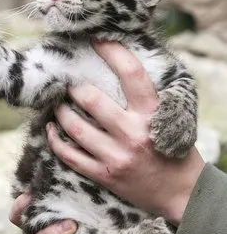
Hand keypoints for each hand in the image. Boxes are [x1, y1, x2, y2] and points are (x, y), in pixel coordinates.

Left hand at [46, 41, 204, 223]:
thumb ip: (145, 99)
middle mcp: (133, 133)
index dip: (112, 51)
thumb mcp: (168, 119)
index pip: (131, 73)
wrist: (181, 193)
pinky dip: (56, 141)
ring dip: (61, 112)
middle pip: (92, 99)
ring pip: (75, 127)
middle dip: (74, 86)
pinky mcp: (104, 175)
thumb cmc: (174, 151)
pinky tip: (52, 130)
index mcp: (152, 114)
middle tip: (66, 81)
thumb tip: (118, 68)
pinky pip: (70, 156)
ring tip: (56, 104)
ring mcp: (116, 156)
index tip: (97, 40)